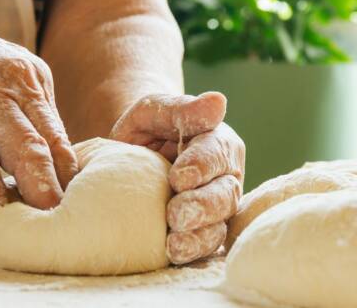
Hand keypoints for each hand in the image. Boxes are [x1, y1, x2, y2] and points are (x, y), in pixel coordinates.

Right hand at [0, 0, 77, 212]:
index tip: (75, 202)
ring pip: (22, 147)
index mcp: (33, 79)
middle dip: (62, 184)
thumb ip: (20, 113)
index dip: (68, 172)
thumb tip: (38, 161)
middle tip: (70, 217)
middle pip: (48, 143)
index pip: (59, 133)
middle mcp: (17, 82)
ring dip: (35, 187)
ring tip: (43, 218)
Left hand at [110, 92, 244, 263]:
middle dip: (203, 205)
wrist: (131, 153)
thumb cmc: (148, 127)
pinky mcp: (203, 230)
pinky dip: (192, 252)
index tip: (179, 176)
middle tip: (176, 214)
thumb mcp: (156, 110)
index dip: (202, 165)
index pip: (217, 153)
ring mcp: (217, 207)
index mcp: (219, 143)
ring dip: (199, 235)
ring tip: (174, 244)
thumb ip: (183, 109)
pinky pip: (205, 244)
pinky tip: (174, 254)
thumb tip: (218, 101)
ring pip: (219, 224)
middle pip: (224, 193)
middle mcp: (225, 177)